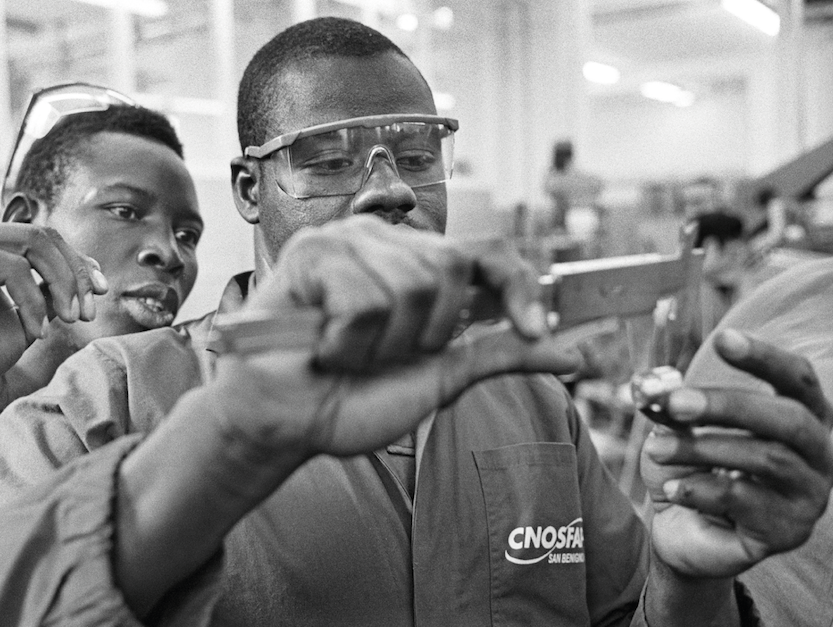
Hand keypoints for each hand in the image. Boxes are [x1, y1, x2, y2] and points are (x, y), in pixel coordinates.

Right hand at [0, 222, 107, 410]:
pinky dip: (34, 301)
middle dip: (76, 274)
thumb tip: (90, 276)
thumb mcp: (28, 317)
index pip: (47, 239)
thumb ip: (52, 293)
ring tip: (67, 321)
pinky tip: (36, 331)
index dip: (80, 263)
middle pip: (45, 236)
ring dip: (62, 285)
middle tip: (86, 313)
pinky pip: (14, 268)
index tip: (101, 292)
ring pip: (35, 245)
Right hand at [116, 215, 581, 613]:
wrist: (288, 421)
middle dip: (427, 333)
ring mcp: (349, 240)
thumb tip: (571, 356)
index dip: (520, 286)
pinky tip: (322, 346)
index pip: (488, 252)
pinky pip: (364, 301)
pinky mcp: (313, 251)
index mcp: (420, 268)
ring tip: (346, 352)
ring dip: (382, 344)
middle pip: (453, 270)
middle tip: (383, 354)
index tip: (533, 328)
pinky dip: (348, 343)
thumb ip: (498, 357)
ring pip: (411, 286)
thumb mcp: (440, 381)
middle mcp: (388, 243)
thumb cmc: (353, 398)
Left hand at [641, 329, 832, 577]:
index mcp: (801, 414)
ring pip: (765, 460)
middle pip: (786, 418)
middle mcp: (818, 452)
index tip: (723, 339)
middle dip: (727, 405)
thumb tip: (652, 386)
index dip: (764, 357)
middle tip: (675, 403)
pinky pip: (747, 503)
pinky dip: (702, 490)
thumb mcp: (680, 429)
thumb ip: (673, 405)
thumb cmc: (693, 468)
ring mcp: (808, 494)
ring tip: (654, 448)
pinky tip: (672, 489)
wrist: (684, 532)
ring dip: (702, 449)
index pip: (797, 377)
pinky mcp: (787, 530)